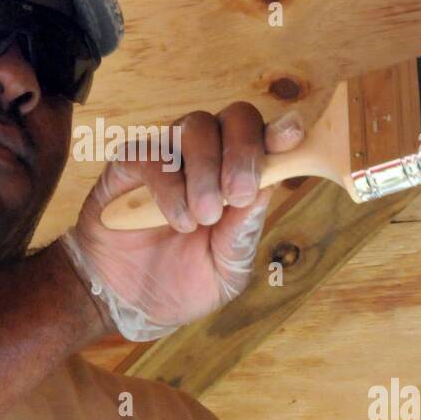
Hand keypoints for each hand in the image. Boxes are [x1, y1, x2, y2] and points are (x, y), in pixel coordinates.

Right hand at [62, 103, 303, 337]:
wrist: (130, 302)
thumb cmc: (184, 281)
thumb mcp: (227, 269)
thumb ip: (244, 232)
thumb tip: (267, 188)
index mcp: (241, 175)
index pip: (266, 137)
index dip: (280, 132)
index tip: (291, 137)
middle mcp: (209, 156)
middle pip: (235, 117)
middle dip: (243, 151)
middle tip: (239, 193)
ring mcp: (168, 155)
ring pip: (194, 127)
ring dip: (205, 171)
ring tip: (204, 217)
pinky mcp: (129, 165)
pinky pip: (151, 154)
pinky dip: (168, 186)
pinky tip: (178, 220)